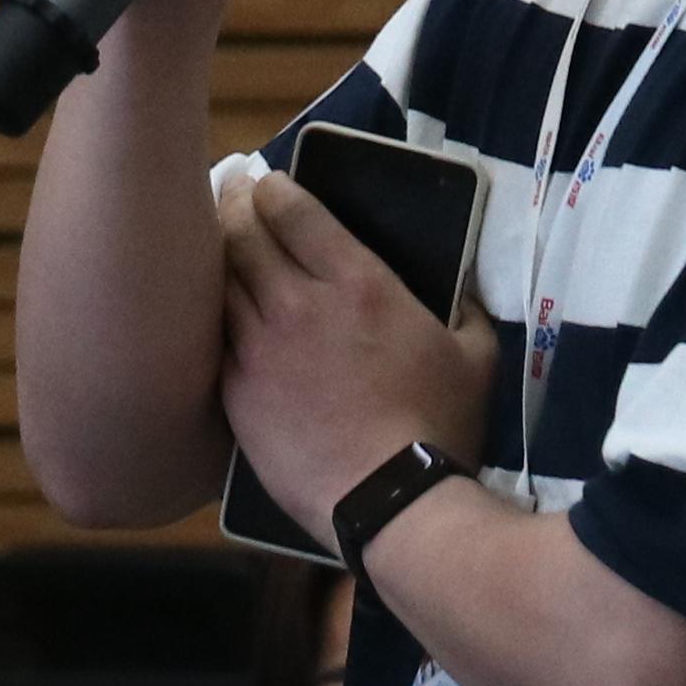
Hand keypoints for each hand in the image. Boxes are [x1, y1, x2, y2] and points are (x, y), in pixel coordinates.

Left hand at [216, 165, 487, 533]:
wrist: (389, 504)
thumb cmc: (440, 429)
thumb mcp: (476, 355)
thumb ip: (464, 308)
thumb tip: (459, 287)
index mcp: (359, 283)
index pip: (294, 210)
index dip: (273, 187)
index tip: (267, 181)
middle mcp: (298, 303)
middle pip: (244, 233)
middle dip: (234, 202)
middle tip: (231, 192)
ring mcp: (259, 349)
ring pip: (219, 280)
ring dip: (215, 253)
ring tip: (214, 241)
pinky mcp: (236, 393)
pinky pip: (212, 337)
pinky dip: (209, 314)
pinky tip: (211, 310)